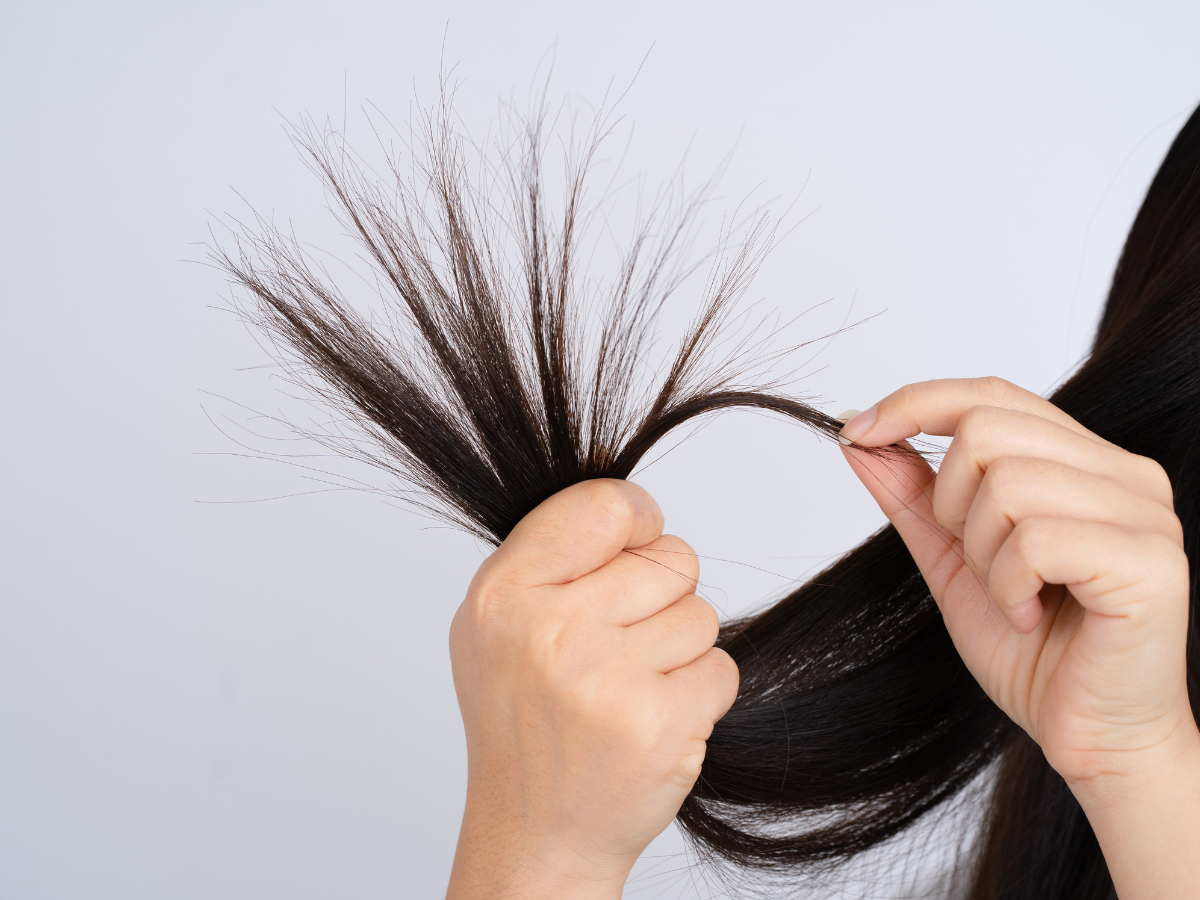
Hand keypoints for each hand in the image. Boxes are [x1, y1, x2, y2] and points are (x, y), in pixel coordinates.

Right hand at [445, 480, 738, 899]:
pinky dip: (700, 693)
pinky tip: (654, 718)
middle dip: (662, 596)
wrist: (536, 832)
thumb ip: (551, 559)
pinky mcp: (658, 723)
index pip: (606, 505)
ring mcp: (605, 679)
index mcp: (503, 593)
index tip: (636, 545)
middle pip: (669, 560)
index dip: (637, 521)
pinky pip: (721, 668)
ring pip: (701, 614)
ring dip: (681, 649)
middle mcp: (549, 630)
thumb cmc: (524, 721)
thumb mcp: (497, 625)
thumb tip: (626, 507)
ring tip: (630, 687)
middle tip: (621, 644)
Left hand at [840, 377, 1199, 896]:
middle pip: (985, 429)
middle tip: (978, 564)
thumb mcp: (952, 560)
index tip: (856, 433)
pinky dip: (1009, 586)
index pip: (990, 395)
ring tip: (1015, 598)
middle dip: (948, 504)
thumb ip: (912, 495)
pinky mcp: (1150, 561)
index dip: (914, 403)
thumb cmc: (1034, 652)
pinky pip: (1035, 539)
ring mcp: (1145, 512)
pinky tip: (1033, 616)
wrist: (1088, 737)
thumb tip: (859, 434)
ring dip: (982, 555)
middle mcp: (1123, 473)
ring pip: (1006, 484)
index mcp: (1083, 462)